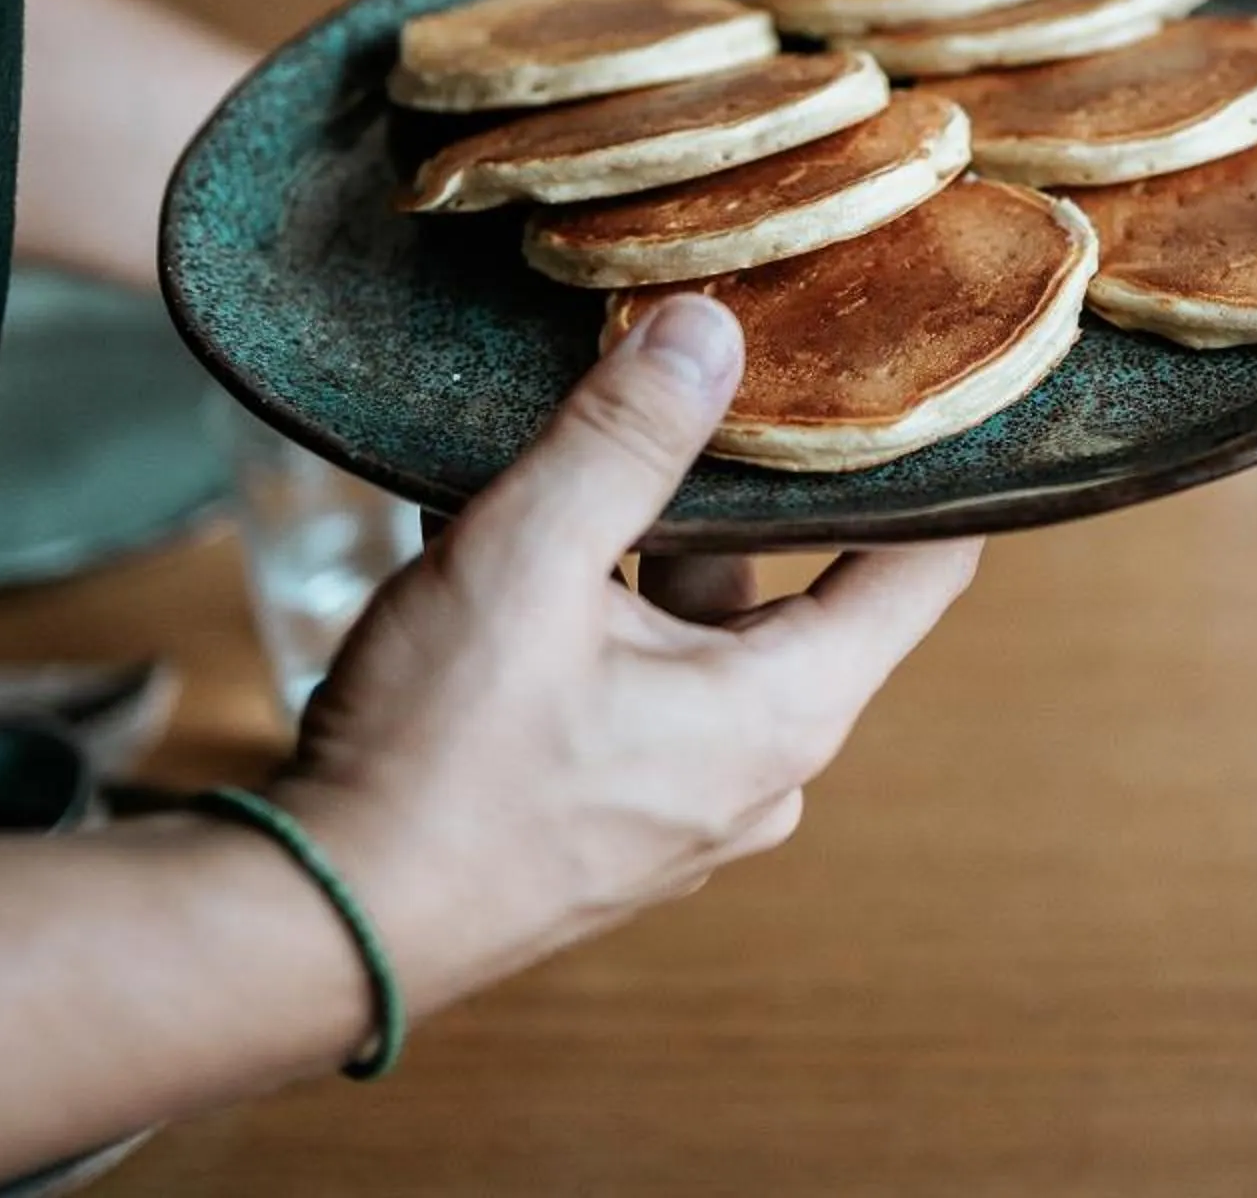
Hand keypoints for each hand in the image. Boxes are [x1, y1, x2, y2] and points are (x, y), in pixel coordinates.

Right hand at [271, 295, 978, 1016]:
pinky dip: (593, 617)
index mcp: (786, 711)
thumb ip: (625, 437)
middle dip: (746, 491)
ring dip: (641, 552)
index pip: (925, 570)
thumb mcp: (530, 559)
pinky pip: (635, 688)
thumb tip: (711, 330)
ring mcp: (683, 806)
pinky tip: (506, 544)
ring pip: (696, 635)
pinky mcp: (609, 821)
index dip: (938, 472)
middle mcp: (759, 770)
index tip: (927, 386)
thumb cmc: (435, 758)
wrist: (319, 927)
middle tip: (713, 379)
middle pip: (796, 592)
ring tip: (573, 453)